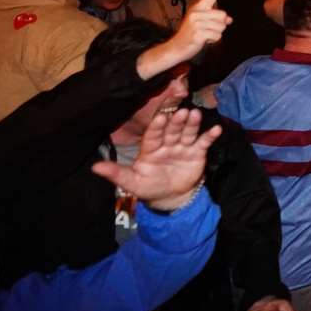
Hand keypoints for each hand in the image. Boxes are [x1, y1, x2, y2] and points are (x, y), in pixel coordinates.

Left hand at [91, 108, 221, 211]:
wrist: (171, 197)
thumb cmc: (149, 187)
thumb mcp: (132, 183)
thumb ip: (117, 173)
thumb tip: (95, 167)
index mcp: (150, 148)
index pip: (153, 135)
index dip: (157, 126)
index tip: (160, 118)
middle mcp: (167, 144)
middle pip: (172, 130)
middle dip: (176, 122)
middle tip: (181, 112)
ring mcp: (183, 147)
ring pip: (187, 132)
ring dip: (192, 124)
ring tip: (196, 114)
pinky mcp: (197, 152)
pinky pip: (204, 142)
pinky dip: (210, 135)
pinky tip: (216, 129)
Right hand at [151, 0, 232, 72]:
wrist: (176, 47)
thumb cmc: (190, 33)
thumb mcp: (201, 22)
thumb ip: (215, 18)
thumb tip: (229, 19)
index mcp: (197, 7)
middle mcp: (196, 12)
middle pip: (223, 15)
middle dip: (220, 24)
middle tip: (209, 29)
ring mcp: (197, 23)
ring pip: (221, 26)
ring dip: (216, 33)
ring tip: (205, 34)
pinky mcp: (198, 33)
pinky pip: (217, 36)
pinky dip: (213, 40)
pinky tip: (204, 40)